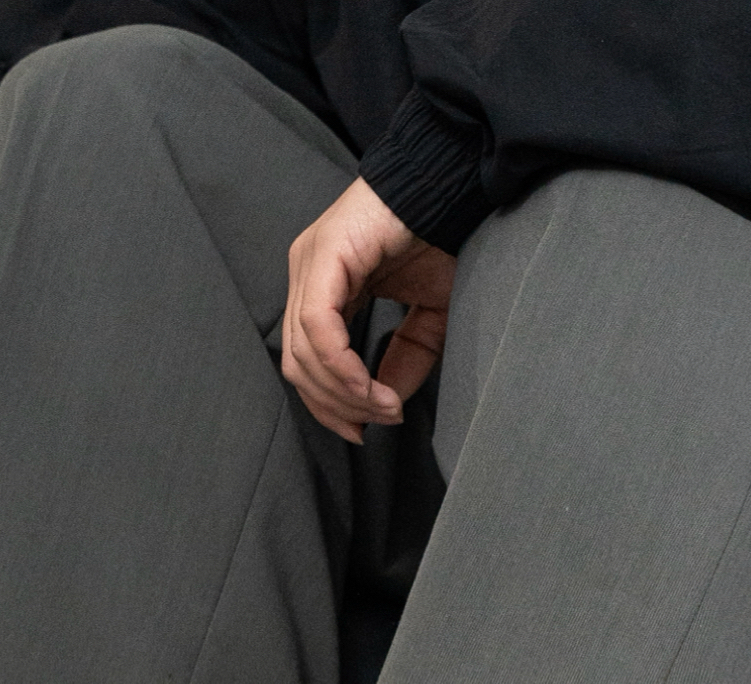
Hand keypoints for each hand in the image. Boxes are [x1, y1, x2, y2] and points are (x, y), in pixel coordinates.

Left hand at [283, 177, 454, 442]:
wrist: (451, 184)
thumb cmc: (440, 238)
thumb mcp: (426, 317)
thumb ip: (404, 359)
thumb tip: (386, 405)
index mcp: (321, 288)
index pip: (305, 363)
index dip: (329, 407)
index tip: (361, 431)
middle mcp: (306, 275)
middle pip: (299, 367)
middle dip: (339, 407)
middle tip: (381, 420)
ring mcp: (309, 263)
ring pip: (305, 354)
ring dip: (346, 394)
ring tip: (385, 407)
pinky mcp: (323, 255)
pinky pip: (318, 328)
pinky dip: (342, 367)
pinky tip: (371, 387)